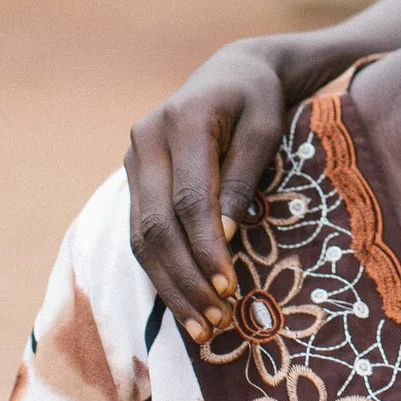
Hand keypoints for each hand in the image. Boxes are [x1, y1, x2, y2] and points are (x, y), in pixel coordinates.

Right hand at [123, 41, 290, 346]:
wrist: (230, 73)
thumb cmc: (258, 101)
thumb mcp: (265, 128)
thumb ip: (243, 176)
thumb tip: (225, 235)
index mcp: (182, 121)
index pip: (189, 199)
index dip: (206, 247)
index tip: (228, 287)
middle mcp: (146, 140)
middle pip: (156, 225)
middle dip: (185, 278)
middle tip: (216, 321)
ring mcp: (134, 160)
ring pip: (141, 237)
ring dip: (170, 285)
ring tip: (202, 327)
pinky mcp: (134, 179)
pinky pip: (140, 233)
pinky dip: (161, 271)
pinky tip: (183, 303)